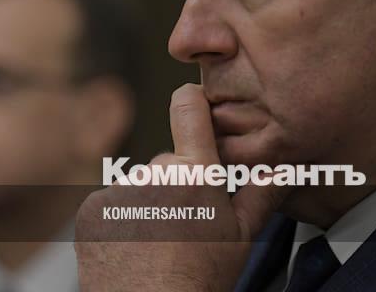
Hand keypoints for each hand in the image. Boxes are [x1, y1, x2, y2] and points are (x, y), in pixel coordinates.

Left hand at [74, 84, 290, 291]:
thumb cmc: (200, 280)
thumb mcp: (241, 237)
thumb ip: (262, 192)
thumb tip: (283, 165)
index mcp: (196, 173)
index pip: (189, 106)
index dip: (192, 101)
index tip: (195, 104)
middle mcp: (155, 172)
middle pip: (169, 161)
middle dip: (177, 181)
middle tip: (186, 223)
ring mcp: (120, 189)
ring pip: (140, 184)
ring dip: (148, 202)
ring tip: (158, 241)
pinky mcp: (92, 208)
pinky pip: (112, 201)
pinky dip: (121, 218)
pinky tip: (134, 245)